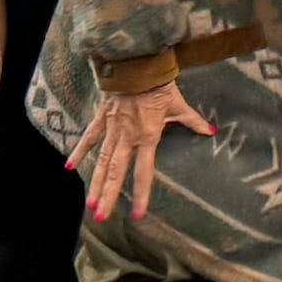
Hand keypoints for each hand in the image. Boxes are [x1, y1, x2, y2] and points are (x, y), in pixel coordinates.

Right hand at [69, 81, 211, 222]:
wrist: (136, 64)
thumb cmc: (158, 84)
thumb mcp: (178, 104)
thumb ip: (192, 120)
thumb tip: (211, 131)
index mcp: (147, 137)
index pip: (144, 173)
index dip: (141, 195)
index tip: (137, 215)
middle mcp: (127, 138)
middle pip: (117, 172)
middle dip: (109, 196)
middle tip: (101, 217)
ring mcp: (112, 129)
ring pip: (102, 161)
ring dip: (95, 183)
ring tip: (89, 204)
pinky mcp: (101, 118)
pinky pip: (89, 137)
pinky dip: (79, 151)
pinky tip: (70, 167)